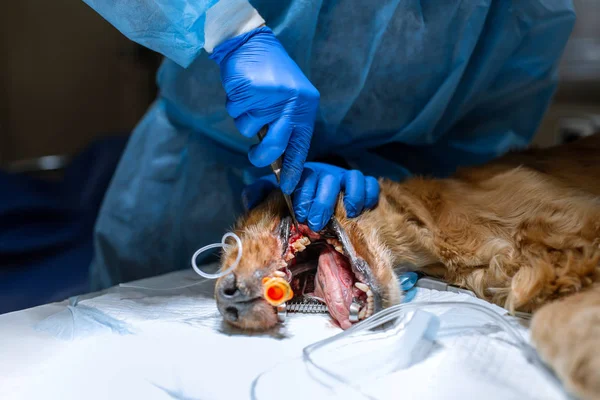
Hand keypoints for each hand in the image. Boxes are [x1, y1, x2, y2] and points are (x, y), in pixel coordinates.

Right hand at [210, 26, 318, 194]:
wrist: (251, 44)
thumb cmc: (272, 76)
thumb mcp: (290, 100)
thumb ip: (286, 126)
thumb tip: (279, 160)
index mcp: (304, 107)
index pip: (300, 146)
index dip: (292, 169)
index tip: (288, 187)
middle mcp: (290, 103)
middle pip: (274, 146)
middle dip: (261, 155)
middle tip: (255, 154)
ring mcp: (269, 98)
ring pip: (249, 129)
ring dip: (245, 119)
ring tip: (251, 100)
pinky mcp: (248, 91)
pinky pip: (236, 114)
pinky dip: (235, 106)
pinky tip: (243, 91)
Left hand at [242, 162, 379, 230]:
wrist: (311, 200)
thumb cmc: (290, 199)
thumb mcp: (270, 196)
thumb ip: (258, 194)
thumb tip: (250, 201)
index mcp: (303, 175)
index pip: (305, 177)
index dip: (304, 195)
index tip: (299, 214)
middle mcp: (325, 174)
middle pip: (328, 180)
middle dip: (322, 202)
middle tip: (315, 223)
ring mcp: (344, 179)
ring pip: (353, 178)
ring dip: (350, 196)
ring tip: (345, 214)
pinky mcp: (361, 186)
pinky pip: (370, 184)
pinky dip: (368, 194)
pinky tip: (361, 209)